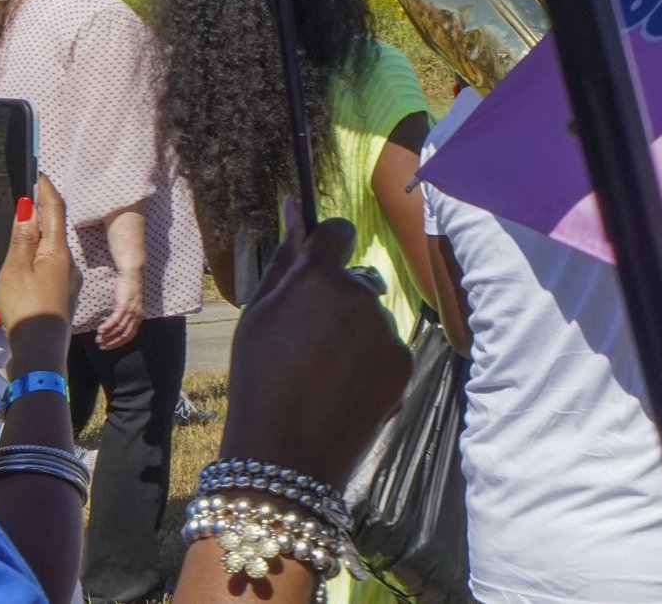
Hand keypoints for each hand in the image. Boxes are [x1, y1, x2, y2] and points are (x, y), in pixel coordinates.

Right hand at [0, 176, 79, 365]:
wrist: (40, 351)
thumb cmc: (25, 308)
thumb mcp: (16, 269)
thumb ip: (22, 237)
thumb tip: (28, 206)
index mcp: (57, 250)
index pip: (54, 209)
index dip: (45, 190)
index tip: (37, 173)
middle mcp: (69, 262)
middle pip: (55, 228)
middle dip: (42, 211)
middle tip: (24, 197)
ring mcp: (68, 281)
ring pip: (53, 249)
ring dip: (39, 235)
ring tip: (20, 228)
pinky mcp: (63, 296)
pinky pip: (51, 266)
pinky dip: (39, 256)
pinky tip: (26, 264)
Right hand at [94, 274, 144, 351]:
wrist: (132, 274)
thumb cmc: (129, 288)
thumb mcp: (129, 304)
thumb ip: (125, 315)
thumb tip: (115, 325)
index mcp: (138, 317)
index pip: (130, 335)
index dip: (118, 343)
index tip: (109, 346)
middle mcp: (136, 316)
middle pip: (124, 334)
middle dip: (112, 342)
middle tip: (102, 346)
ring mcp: (131, 311)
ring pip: (119, 329)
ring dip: (108, 336)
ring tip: (98, 339)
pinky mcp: (124, 305)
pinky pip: (115, 320)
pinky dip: (107, 327)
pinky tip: (100, 330)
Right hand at [218, 199, 409, 485]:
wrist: (284, 458)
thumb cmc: (258, 380)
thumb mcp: (258, 314)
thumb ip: (284, 255)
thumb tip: (294, 204)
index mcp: (318, 276)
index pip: (338, 230)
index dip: (327, 246)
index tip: (317, 269)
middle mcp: (360, 294)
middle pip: (355, 279)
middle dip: (338, 299)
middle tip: (307, 344)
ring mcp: (386, 329)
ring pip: (373, 315)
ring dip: (356, 332)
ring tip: (324, 374)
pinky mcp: (404, 361)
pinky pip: (388, 346)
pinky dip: (372, 362)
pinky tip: (344, 390)